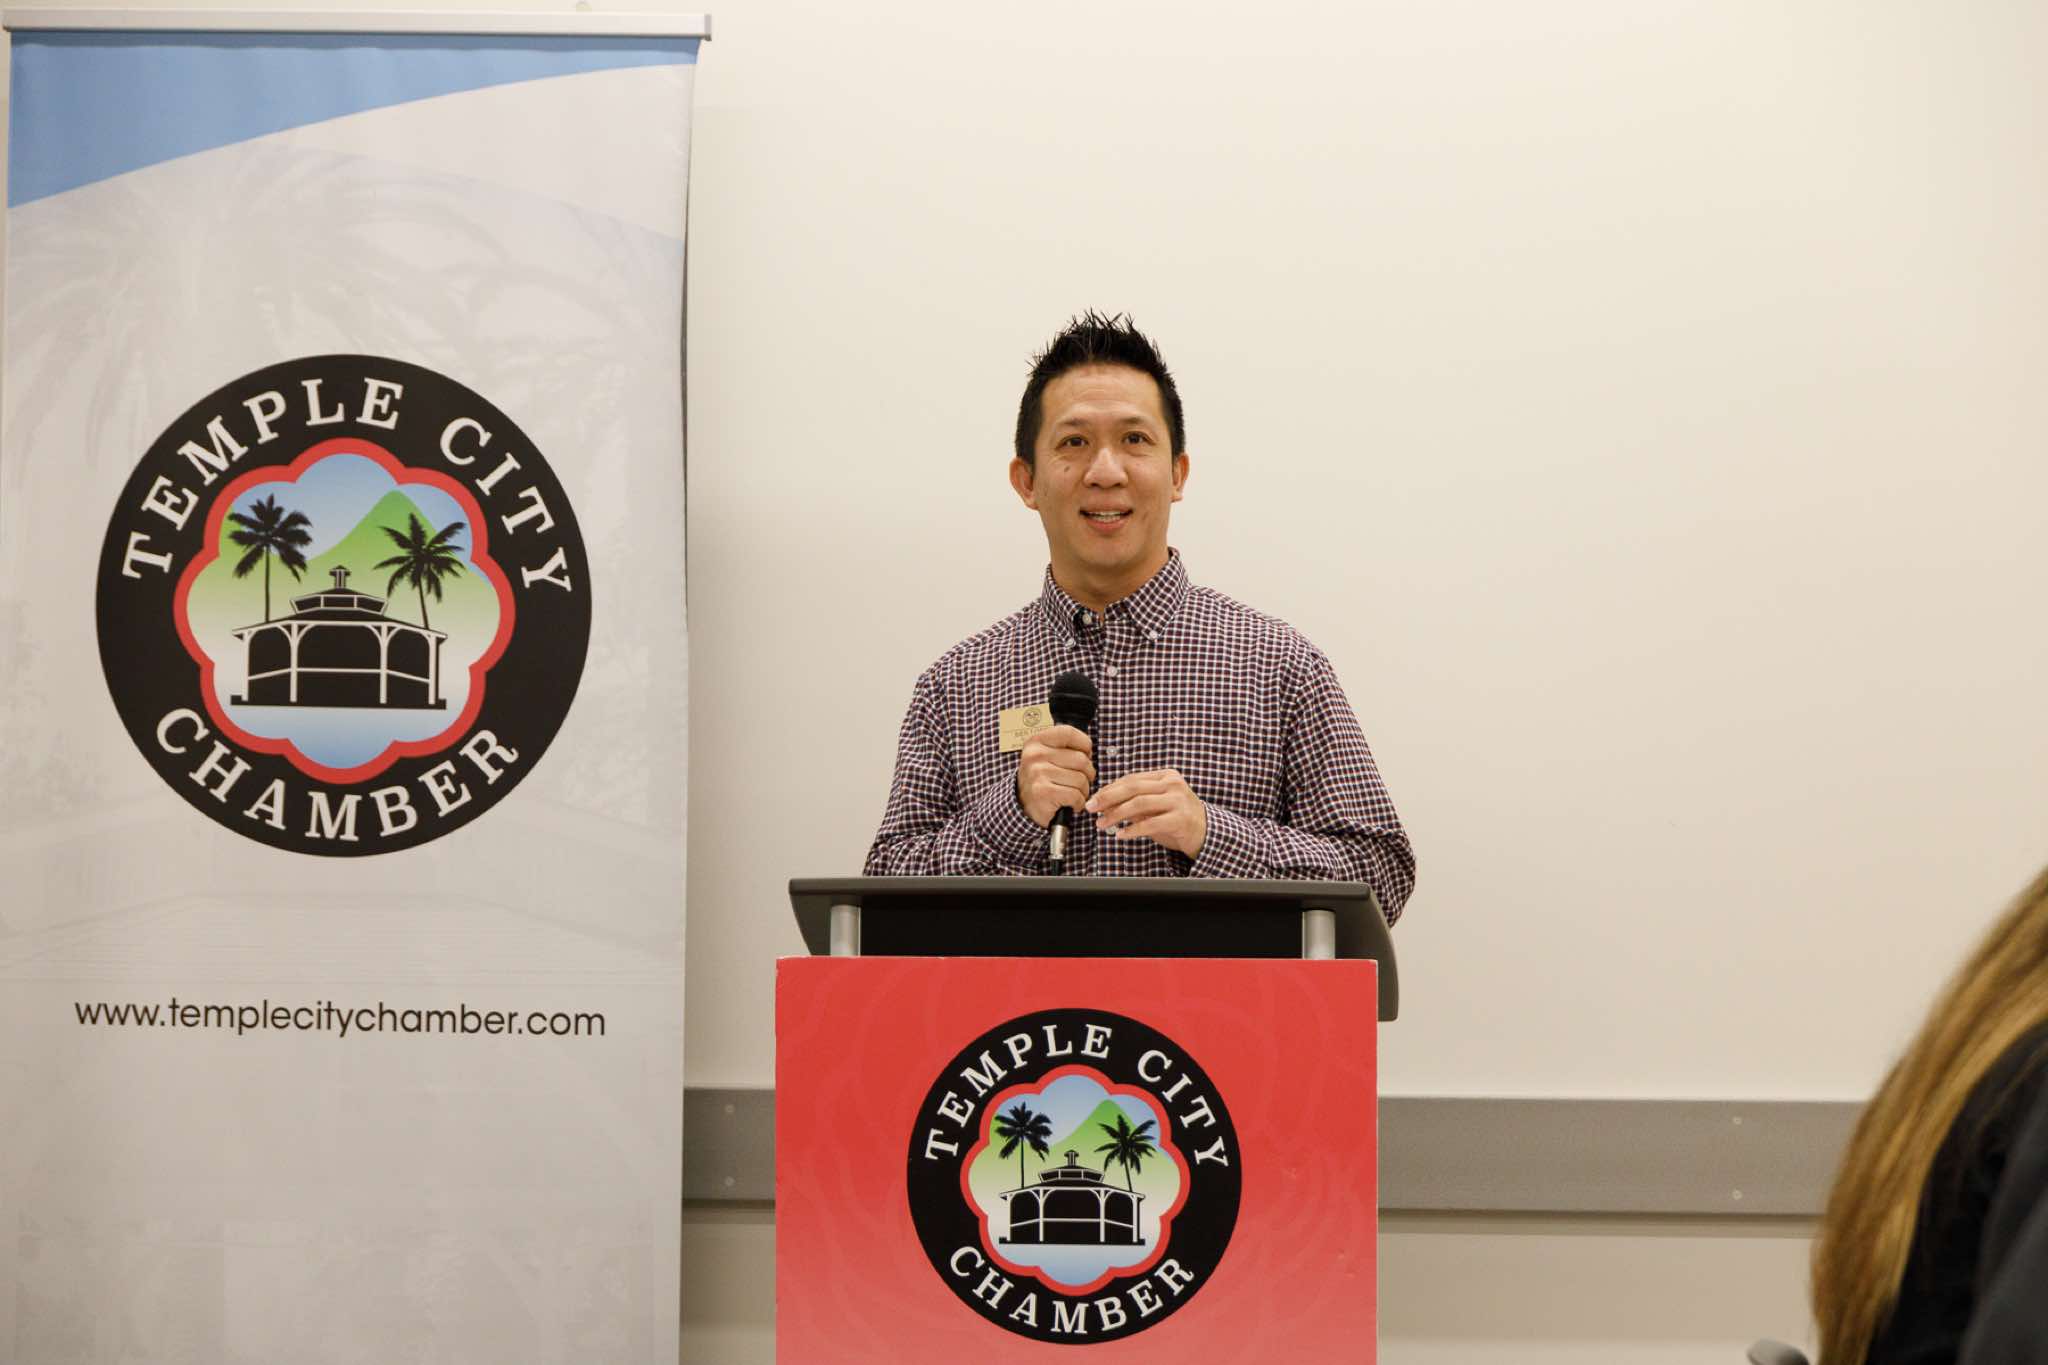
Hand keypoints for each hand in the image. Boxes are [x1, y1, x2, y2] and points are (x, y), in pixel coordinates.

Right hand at [1017, 725, 1094, 828]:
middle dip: (1087, 774)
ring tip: (1072, 793)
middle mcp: (1035, 755)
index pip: (1069, 733)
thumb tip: (1089, 751)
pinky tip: (1070, 803)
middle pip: (1081, 760)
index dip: (1084, 745)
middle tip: (1078, 781)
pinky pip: (1076, 796)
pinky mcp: (1043, 793)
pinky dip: (1078, 803)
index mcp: (1036, 742)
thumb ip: (1065, 747)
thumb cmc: (1041, 779)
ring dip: (1083, 791)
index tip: (1084, 755)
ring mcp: (1038, 774)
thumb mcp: (1047, 756)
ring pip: (1081, 780)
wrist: (1023, 805)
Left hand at [1087, 769, 1206, 858]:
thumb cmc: (1177, 818)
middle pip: (1132, 787)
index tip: (1095, 799)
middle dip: (1108, 798)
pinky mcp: (1180, 819)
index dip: (1110, 788)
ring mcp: (1178, 801)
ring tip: (1102, 824)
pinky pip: (1150, 823)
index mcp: (1165, 776)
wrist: (1206, 833)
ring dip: (1116, 815)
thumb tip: (1105, 804)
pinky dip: (1132, 830)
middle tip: (1091, 807)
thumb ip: (1134, 803)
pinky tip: (1120, 835)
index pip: (1131, 779)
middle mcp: (1172, 784)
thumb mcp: (1155, 806)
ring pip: (1139, 804)